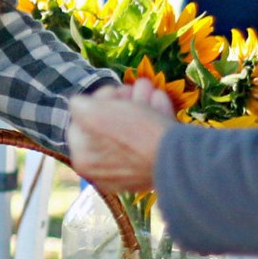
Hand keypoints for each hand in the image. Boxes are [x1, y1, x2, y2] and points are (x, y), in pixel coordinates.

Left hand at [67, 78, 172, 192]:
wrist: (179, 159)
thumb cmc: (132, 134)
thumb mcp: (94, 113)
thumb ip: (78, 106)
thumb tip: (78, 104)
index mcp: (84, 160)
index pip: (81, 123)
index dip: (96, 102)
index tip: (112, 92)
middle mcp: (104, 170)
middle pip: (108, 124)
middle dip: (121, 101)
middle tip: (132, 88)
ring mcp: (130, 170)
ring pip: (131, 127)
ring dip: (139, 102)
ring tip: (148, 88)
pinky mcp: (154, 166)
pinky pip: (149, 136)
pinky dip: (155, 115)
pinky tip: (158, 99)